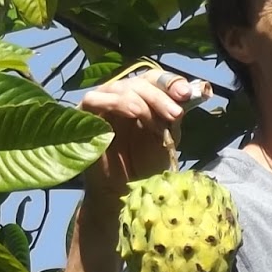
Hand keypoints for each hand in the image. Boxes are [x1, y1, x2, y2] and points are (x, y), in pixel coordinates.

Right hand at [79, 69, 209, 200]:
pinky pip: (94, 99)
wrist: (122, 192)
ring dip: (142, 103)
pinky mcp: (82, 115)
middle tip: (176, 114)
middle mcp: (121, 95)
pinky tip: (132, 114)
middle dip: (160, 96)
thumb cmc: (144, 165)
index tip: (186, 94)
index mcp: (142, 97)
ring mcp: (101, 103)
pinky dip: (115, 103)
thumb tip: (189, 93)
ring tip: (157, 126)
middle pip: (140, 82)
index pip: (155, 79)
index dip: (171, 82)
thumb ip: (173, 115)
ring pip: (120, 87)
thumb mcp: (166, 137)